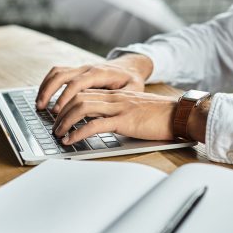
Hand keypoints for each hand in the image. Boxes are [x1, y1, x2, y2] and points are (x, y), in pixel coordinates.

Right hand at [36, 54, 152, 112]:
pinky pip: (57, 73)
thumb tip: (111, 110)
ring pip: (57, 73)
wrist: (130, 67)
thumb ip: (123, 98)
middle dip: (49, 92)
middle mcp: (87, 68)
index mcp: (100, 73)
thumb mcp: (133, 89)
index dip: (65, 96)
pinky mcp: (77, 71)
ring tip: (39, 105)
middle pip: (62, 75)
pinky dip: (47, 84)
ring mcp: (81, 68)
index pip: (77, 83)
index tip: (57, 110)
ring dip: (45, 88)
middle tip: (42, 109)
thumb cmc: (131, 80)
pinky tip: (43, 97)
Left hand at [53, 90, 176, 144]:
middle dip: (60, 112)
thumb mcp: (135, 110)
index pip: (84, 93)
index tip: (59, 115)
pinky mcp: (124, 121)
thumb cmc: (160, 116)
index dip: (67, 103)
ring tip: (58, 133)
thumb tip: (105, 125)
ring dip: (65, 121)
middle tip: (54, 126)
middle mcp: (114, 98)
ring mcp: (118, 108)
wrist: (179, 114)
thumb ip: (120, 113)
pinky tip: (71, 140)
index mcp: (116, 95)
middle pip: (77, 97)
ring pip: (81, 107)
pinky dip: (78, 132)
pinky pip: (94, 124)